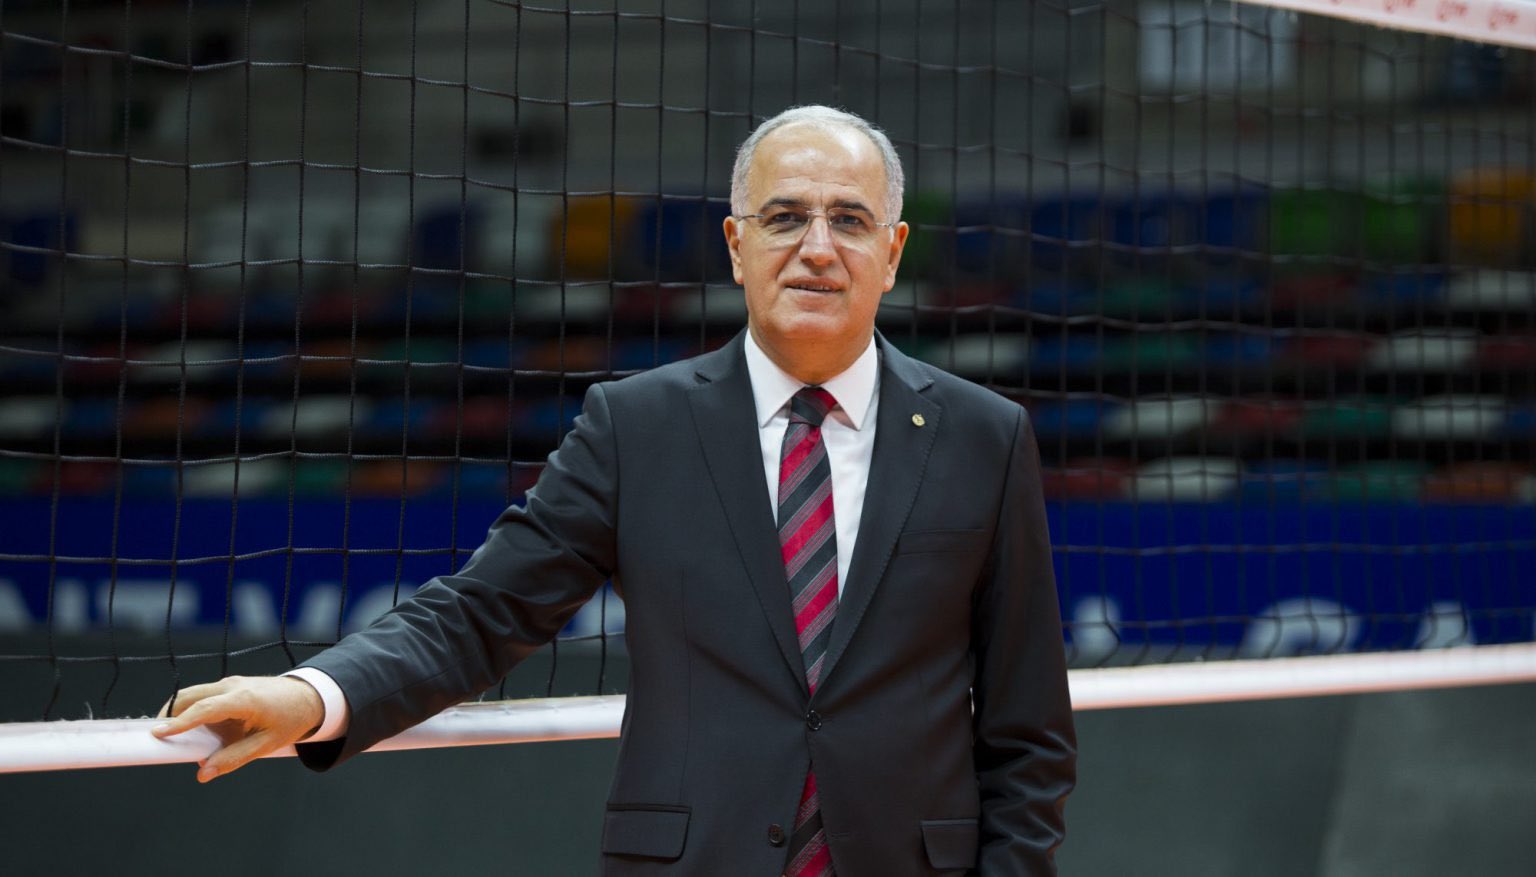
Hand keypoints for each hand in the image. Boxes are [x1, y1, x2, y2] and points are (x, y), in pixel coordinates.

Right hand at [152, 675, 324, 782]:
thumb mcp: (266, 744)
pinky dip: (194, 710)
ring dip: (181, 713)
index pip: (204, 709)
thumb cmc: (290, 720)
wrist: (308, 696)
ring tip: (175, 737)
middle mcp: (233, 686)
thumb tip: (203, 773)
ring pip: (193, 694)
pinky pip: (204, 696)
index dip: (180, 722)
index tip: (158, 733)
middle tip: (158, 738)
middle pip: (190, 696)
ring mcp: (230, 683)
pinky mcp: (229, 685)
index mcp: (244, 700)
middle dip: (170, 715)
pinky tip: (196, 731)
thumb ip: (233, 759)